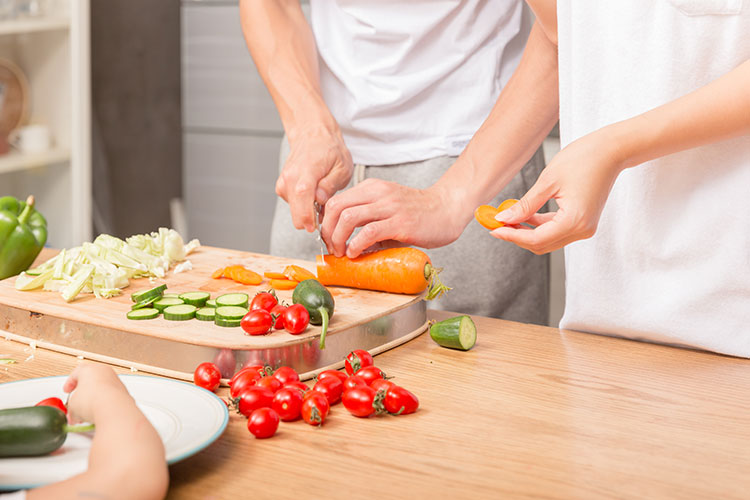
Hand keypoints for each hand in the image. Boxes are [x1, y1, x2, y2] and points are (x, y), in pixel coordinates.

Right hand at [63, 363, 130, 423]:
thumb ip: (72, 407)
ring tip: (87, 413)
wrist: (113, 409)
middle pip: (90, 380)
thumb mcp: (72, 405)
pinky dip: (104, 403)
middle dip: (82, 394)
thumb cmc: (93, 401)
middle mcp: (104, 372)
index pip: (76, 373)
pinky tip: (98, 413)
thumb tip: (75, 414)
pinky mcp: (123, 392)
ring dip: (93, 399)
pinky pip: (110, 396)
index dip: (70, 383)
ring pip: (101, 389)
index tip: (67, 390)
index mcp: (89, 369)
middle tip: (76, 404)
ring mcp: (115, 381)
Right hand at [277, 124, 352, 231]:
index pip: (302, 197)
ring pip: (295, 211)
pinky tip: (314, 195)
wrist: (312, 136)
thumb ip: (330, 185)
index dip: (308, 216)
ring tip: (323, 198)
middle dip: (311, 219)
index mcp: (306, 171)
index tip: (315, 228)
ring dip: (309, 212)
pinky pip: (293, 205)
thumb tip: (320, 200)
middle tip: (328, 213)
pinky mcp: (282, 187)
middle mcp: (290, 177)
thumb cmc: (329, 150)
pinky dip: (304, 205)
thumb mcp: (341, 167)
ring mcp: (284, 183)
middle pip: (295, 211)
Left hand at [320, 179, 466, 257]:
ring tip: (343, 252)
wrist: (447, 210)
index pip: (336, 201)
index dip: (326, 222)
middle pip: (336, 207)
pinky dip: (356, 245)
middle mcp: (378, 193)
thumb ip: (367, 221)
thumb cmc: (418, 213)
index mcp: (372, 188)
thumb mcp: (388, 209)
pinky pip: (369, 232)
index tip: (328, 238)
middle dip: (328, 231)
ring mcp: (389, 207)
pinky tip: (356, 253)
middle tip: (332, 248)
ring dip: (339, 239)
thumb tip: (347, 244)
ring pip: (348, 218)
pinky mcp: (400, 222)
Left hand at [491, 127, 626, 253]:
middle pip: (541, 244)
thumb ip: (525, 205)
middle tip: (497, 224)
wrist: (611, 150)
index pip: (536, 239)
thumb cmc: (584, 159)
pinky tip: (525, 215)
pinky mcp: (584, 222)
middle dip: (517, 236)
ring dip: (527, 232)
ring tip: (508, 218)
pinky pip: (556, 231)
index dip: (512, 236)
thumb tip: (504, 219)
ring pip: (548, 240)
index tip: (493, 229)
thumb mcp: (548, 182)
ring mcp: (585, 228)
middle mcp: (582, 230)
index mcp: (574, 221)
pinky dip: (540, 226)